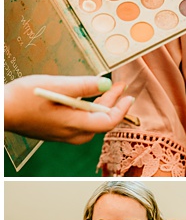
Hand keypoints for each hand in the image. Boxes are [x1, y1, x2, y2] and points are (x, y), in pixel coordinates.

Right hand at [4, 75, 133, 143]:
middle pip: (101, 121)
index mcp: (73, 124)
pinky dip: (88, 111)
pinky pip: (79, 123)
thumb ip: (83, 86)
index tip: (129, 96)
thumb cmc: (22, 98)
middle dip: (112, 103)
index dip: (122, 109)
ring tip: (106, 89)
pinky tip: (86, 99)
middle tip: (119, 85)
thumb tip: (106, 84)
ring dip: (101, 106)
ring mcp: (63, 135)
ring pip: (91, 122)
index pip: (108, 122)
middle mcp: (71, 134)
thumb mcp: (56, 86)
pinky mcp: (56, 132)